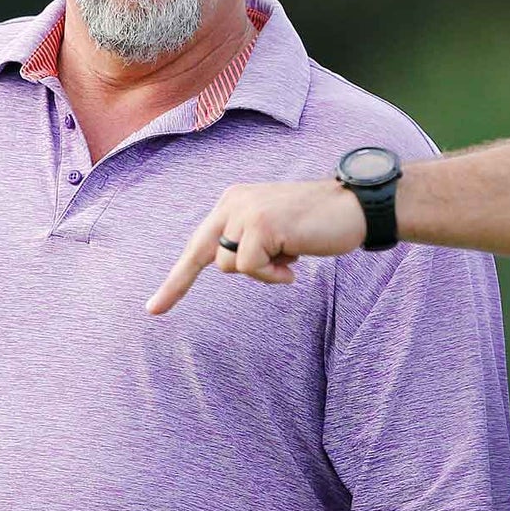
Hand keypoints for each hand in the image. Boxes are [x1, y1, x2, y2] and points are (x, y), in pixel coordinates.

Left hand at [146, 178, 366, 313]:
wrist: (356, 208)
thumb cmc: (320, 223)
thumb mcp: (276, 228)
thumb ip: (248, 240)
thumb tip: (229, 264)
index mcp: (234, 200)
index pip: (198, 245)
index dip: (177, 281)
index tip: (153, 310)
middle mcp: (234, 202)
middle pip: (214, 259)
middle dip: (247, 272)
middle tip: (281, 267)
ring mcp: (246, 212)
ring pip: (233, 267)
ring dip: (266, 270)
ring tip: (294, 252)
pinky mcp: (261, 226)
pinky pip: (251, 269)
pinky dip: (273, 274)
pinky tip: (297, 260)